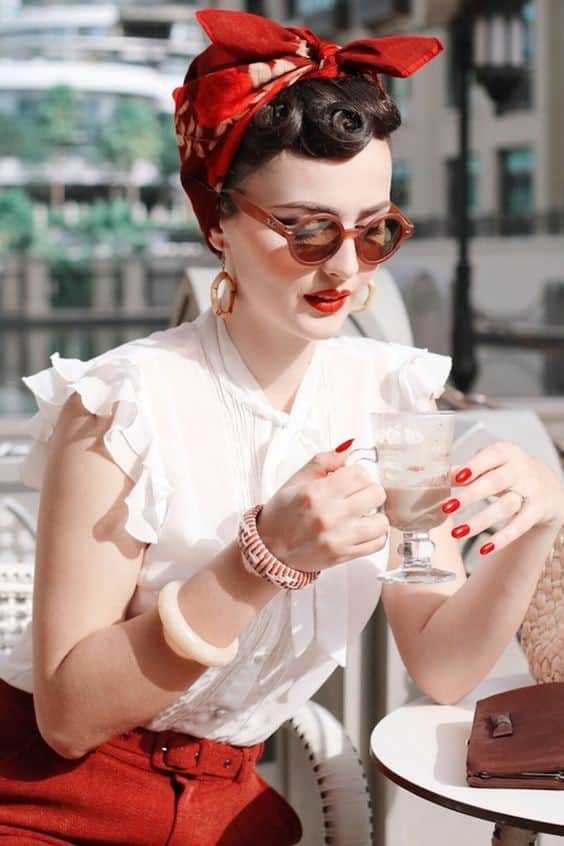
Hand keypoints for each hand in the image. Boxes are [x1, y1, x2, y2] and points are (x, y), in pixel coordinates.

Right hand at [257, 446, 387, 572]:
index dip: (357, 473)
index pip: (359, 474)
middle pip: (375, 494)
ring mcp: (338, 539)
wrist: (270, 550)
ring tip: (363, 514)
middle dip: (368, 490)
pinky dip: (375, 534)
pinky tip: (364, 529)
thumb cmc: (281, 515)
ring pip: (381, 521)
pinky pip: (377, 543)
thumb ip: (323, 461)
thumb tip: (347, 449)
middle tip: (357, 495)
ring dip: (375, 515)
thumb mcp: (295, 481)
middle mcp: (329, 516)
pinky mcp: (344, 555)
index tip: (350, 479)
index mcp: (316, 494)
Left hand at [443, 441, 563, 554]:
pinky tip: (483, 548)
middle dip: (470, 495)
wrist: (548, 487)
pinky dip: (501, 538)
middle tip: (447, 508)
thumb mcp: (492, 465)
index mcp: (507, 453)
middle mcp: (521, 471)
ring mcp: (531, 492)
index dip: (474, 466)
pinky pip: (519, 527)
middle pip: (495, 482)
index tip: (455, 478)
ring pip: (505, 507)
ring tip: (457, 533)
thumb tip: (437, 479)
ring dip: (480, 521)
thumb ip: (467, 471)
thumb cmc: (509, 472)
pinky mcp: (536, 512)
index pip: (491, 456)